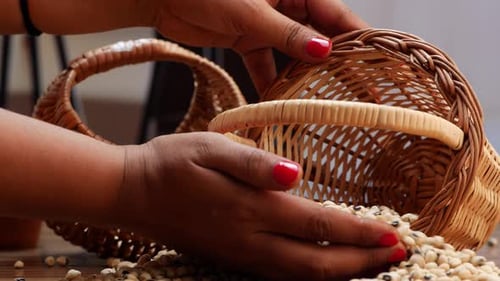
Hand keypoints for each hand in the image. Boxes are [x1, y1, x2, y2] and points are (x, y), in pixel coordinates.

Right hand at [117, 132, 404, 279]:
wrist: (133, 193)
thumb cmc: (172, 164)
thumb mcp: (210, 147)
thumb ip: (252, 163)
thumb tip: (293, 175)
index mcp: (250, 209)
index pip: (319, 226)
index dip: (359, 233)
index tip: (393, 234)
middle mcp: (250, 241)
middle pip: (317, 264)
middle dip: (362, 262)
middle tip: (398, 254)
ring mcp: (241, 255)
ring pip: (301, 276)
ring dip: (342, 273)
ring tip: (374, 265)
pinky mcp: (232, 258)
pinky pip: (281, 275)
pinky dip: (313, 275)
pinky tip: (326, 267)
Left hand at [153, 0, 367, 93]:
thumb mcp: (252, 12)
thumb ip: (288, 34)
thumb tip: (324, 51)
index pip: (335, 14)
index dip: (356, 39)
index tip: (376, 64)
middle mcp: (286, 4)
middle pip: (318, 36)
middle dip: (331, 64)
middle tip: (350, 92)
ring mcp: (266, 22)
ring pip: (292, 53)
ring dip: (299, 77)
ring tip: (315, 103)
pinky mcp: (247, 37)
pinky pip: (265, 63)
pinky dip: (269, 82)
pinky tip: (276, 103)